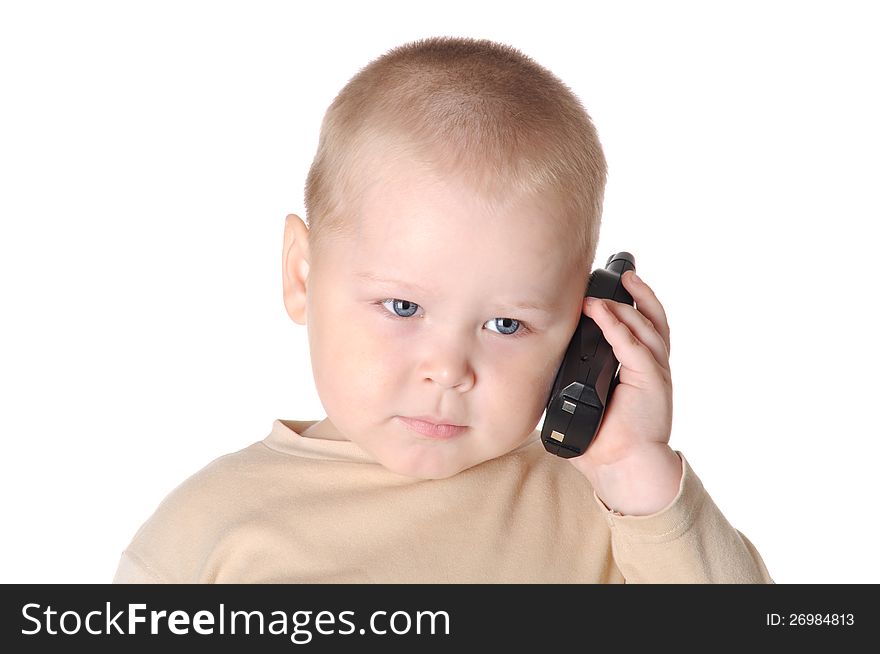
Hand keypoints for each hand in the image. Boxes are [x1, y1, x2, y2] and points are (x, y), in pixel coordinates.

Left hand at [567, 270, 681, 515]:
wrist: (623, 468)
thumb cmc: (604, 440)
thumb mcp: (583, 401)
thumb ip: (571, 381)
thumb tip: (538, 368)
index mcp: (638, 370)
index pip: (639, 329)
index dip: (630, 306)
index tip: (610, 287)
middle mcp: (650, 367)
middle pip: (652, 319)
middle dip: (639, 294)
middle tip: (624, 273)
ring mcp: (654, 373)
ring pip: (646, 327)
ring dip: (626, 305)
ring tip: (610, 287)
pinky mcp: (651, 381)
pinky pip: (634, 346)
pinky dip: (618, 327)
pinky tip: (602, 312)